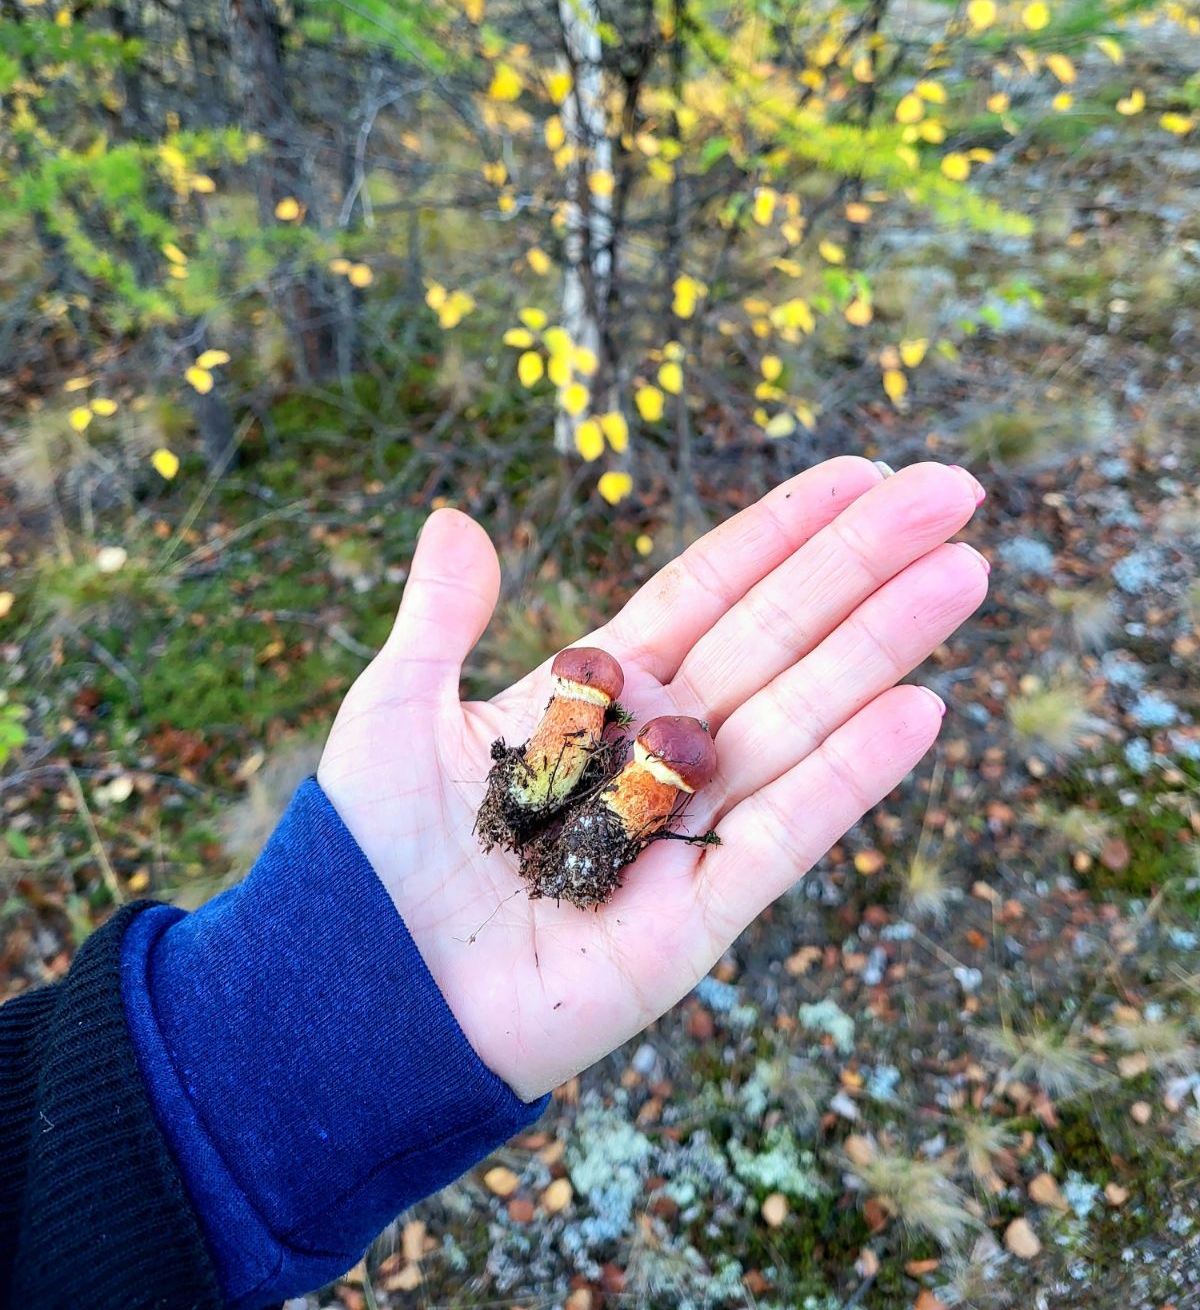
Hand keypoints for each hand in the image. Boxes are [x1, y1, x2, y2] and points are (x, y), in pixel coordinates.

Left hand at [318, 457, 986, 1100]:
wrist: (355, 996)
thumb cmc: (366, 853)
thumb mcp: (395, 711)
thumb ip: (439, 619)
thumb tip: (456, 516)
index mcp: (596, 693)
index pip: (710, 592)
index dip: (784, 533)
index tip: (859, 472)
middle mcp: (657, 750)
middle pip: (778, 637)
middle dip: (863, 564)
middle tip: (953, 488)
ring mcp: (688, 828)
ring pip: (802, 717)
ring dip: (883, 645)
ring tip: (963, 571)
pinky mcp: (700, 915)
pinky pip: (786, 833)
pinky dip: (852, 774)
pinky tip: (920, 707)